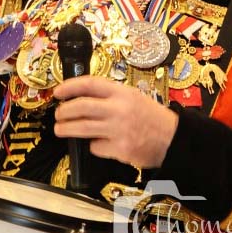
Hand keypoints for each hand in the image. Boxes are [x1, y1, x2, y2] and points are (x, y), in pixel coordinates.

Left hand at [53, 76, 178, 168]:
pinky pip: (96, 146)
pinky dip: (93, 146)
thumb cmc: (152, 117)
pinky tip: (98, 144)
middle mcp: (119, 109)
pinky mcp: (120, 149)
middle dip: (64, 111)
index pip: (89, 84)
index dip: (70, 86)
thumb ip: (110, 96)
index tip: (58, 92)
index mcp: (122, 92)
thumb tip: (80, 98)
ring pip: (82, 128)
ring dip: (67, 129)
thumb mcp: (133, 97)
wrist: (174, 139)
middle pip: (81, 107)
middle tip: (58, 115)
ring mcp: (118, 129)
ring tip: (60, 129)